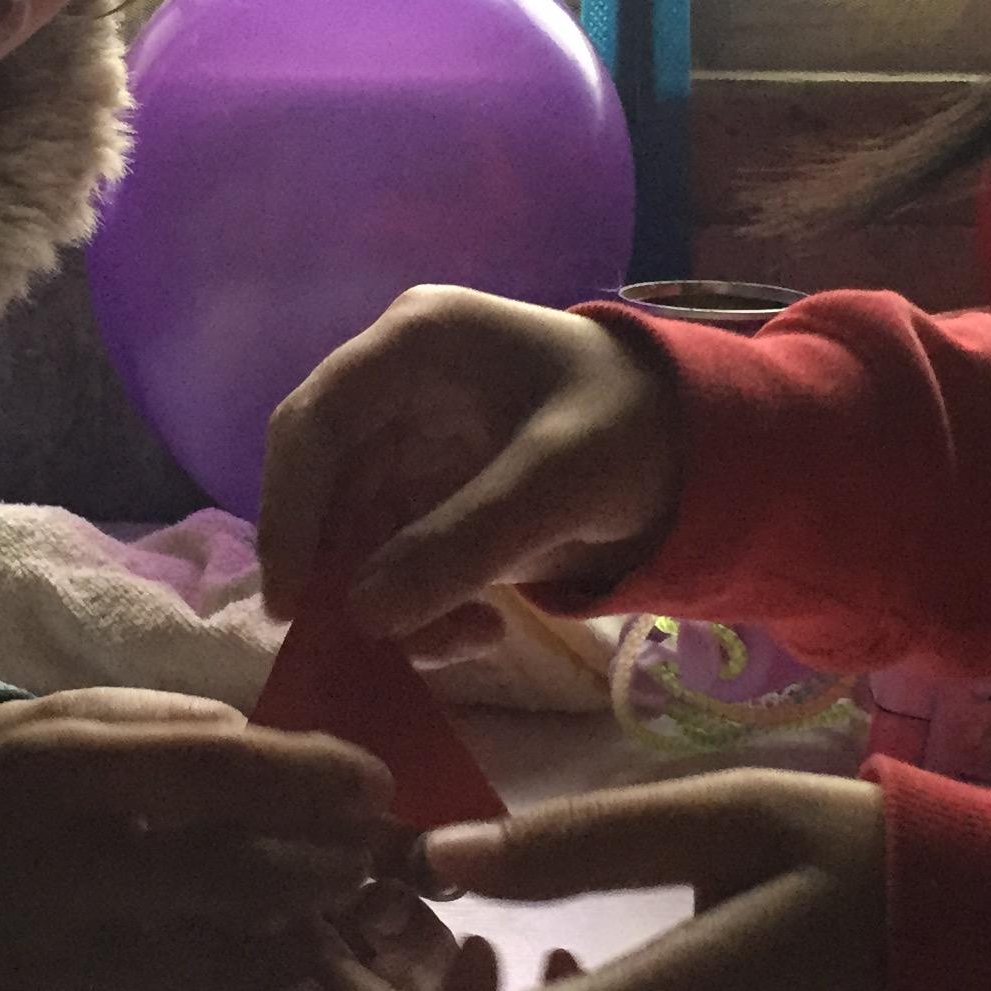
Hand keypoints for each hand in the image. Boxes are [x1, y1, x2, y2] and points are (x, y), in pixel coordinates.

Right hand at [0, 688, 392, 990]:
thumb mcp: (34, 735)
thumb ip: (153, 726)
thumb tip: (272, 745)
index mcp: (56, 773)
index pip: (227, 769)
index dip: (324, 779)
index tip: (374, 788)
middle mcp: (63, 871)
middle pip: (250, 875)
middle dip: (335, 869)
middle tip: (363, 862)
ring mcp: (62, 976)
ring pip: (238, 973)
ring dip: (305, 950)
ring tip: (320, 928)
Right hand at [257, 285, 682, 650]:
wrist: (700, 446)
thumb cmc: (633, 425)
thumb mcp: (559, 479)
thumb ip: (463, 543)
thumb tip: (364, 615)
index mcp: (417, 342)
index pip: (314, 421)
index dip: (290, 509)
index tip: (291, 599)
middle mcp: (397, 388)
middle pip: (323, 485)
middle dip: (340, 571)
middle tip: (355, 648)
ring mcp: (411, 444)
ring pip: (355, 534)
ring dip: (388, 599)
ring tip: (466, 640)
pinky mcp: (432, 497)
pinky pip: (394, 559)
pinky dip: (421, 606)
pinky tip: (480, 631)